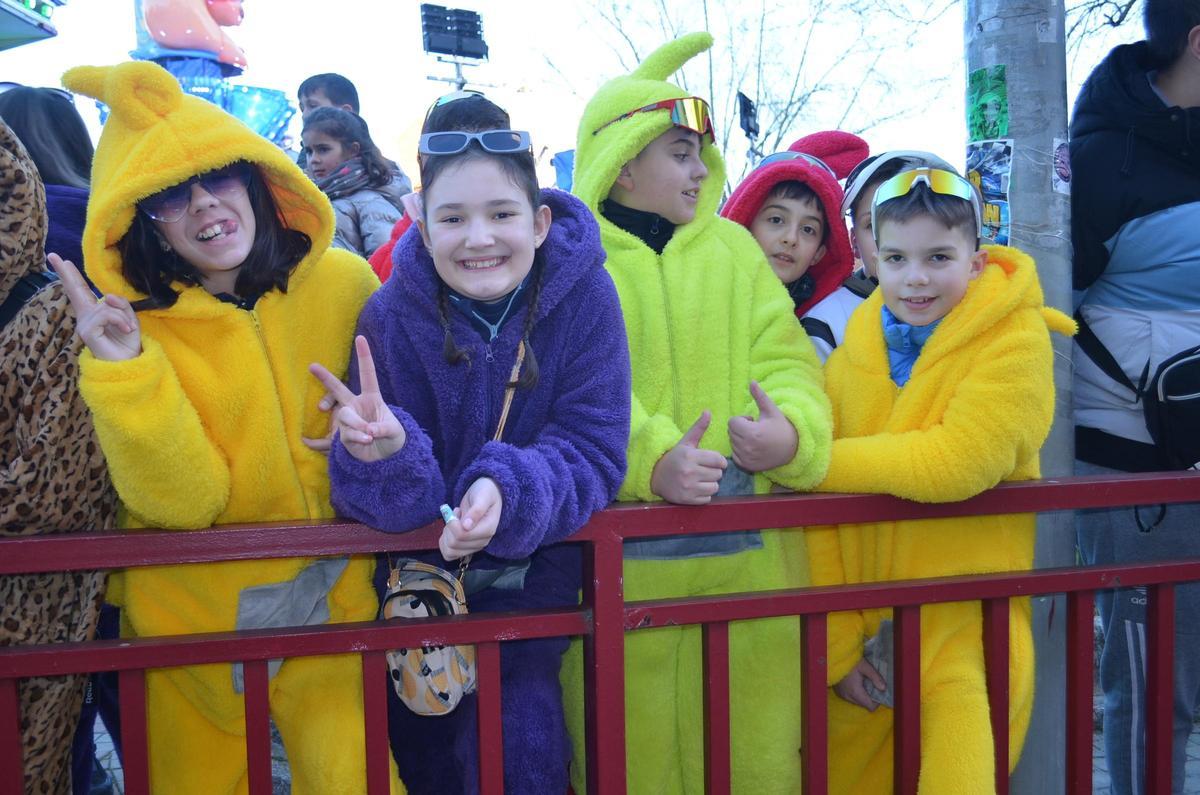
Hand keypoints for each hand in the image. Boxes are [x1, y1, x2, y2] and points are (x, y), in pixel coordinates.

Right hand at [50, 253, 140, 360]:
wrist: (129, 364)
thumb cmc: (127, 343)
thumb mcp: (129, 318)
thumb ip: (119, 304)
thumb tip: (104, 296)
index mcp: (94, 311)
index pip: (81, 290)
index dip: (70, 275)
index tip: (59, 259)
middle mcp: (85, 316)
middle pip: (75, 290)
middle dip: (66, 273)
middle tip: (53, 256)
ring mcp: (84, 324)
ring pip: (105, 306)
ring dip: (123, 316)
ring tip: (129, 328)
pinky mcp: (87, 332)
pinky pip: (106, 314)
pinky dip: (121, 320)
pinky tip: (128, 330)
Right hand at [308, 335, 405, 461]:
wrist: (385, 457)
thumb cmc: (392, 437)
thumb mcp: (394, 432)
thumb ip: (383, 429)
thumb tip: (369, 431)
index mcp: (372, 398)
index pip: (368, 375)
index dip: (364, 357)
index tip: (360, 338)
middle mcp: (356, 406)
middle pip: (338, 389)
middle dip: (325, 378)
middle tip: (312, 366)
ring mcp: (347, 421)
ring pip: (345, 417)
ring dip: (357, 427)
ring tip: (369, 438)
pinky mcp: (342, 436)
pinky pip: (341, 437)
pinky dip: (340, 442)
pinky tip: (308, 442)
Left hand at [440, 477, 501, 559]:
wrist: (486, 494)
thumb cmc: (485, 493)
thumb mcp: (483, 496)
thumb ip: (476, 510)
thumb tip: (466, 526)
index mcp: (487, 530)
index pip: (462, 535)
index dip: (452, 524)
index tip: (456, 509)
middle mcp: (482, 542)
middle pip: (454, 544)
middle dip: (449, 527)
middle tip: (455, 514)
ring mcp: (474, 547)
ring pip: (450, 551)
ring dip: (446, 535)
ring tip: (454, 522)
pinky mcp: (466, 548)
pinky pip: (448, 554)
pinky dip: (444, 542)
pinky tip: (451, 529)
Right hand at [650, 411, 726, 504]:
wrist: (655, 476)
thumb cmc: (675, 458)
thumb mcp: (686, 442)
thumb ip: (698, 428)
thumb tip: (708, 411)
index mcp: (690, 456)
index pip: (719, 460)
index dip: (719, 461)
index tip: (713, 461)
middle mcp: (689, 471)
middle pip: (718, 474)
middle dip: (713, 472)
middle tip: (703, 470)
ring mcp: (687, 487)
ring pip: (715, 487)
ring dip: (710, 484)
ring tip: (700, 479)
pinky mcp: (686, 499)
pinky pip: (707, 498)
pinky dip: (704, 495)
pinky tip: (695, 488)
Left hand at [728, 382, 797, 472]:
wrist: (793, 449)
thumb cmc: (781, 427)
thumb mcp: (771, 410)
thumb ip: (759, 396)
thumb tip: (751, 381)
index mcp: (752, 433)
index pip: (732, 422)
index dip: (743, 420)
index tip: (754, 422)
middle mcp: (747, 447)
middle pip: (731, 432)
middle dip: (740, 429)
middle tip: (756, 430)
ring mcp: (746, 458)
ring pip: (732, 443)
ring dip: (740, 439)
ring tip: (756, 439)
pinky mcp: (747, 466)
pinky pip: (734, 455)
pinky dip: (741, 451)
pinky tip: (754, 448)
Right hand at [833, 657, 886, 710]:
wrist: (833, 657)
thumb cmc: (849, 661)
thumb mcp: (865, 666)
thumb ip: (875, 677)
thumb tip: (884, 688)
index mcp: (855, 692)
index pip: (870, 707)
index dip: (877, 701)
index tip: (878, 690)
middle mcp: (848, 697)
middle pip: (864, 704)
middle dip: (870, 697)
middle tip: (871, 684)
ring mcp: (842, 695)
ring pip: (857, 701)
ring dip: (862, 695)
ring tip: (862, 682)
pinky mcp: (838, 692)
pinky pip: (850, 697)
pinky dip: (855, 693)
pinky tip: (855, 682)